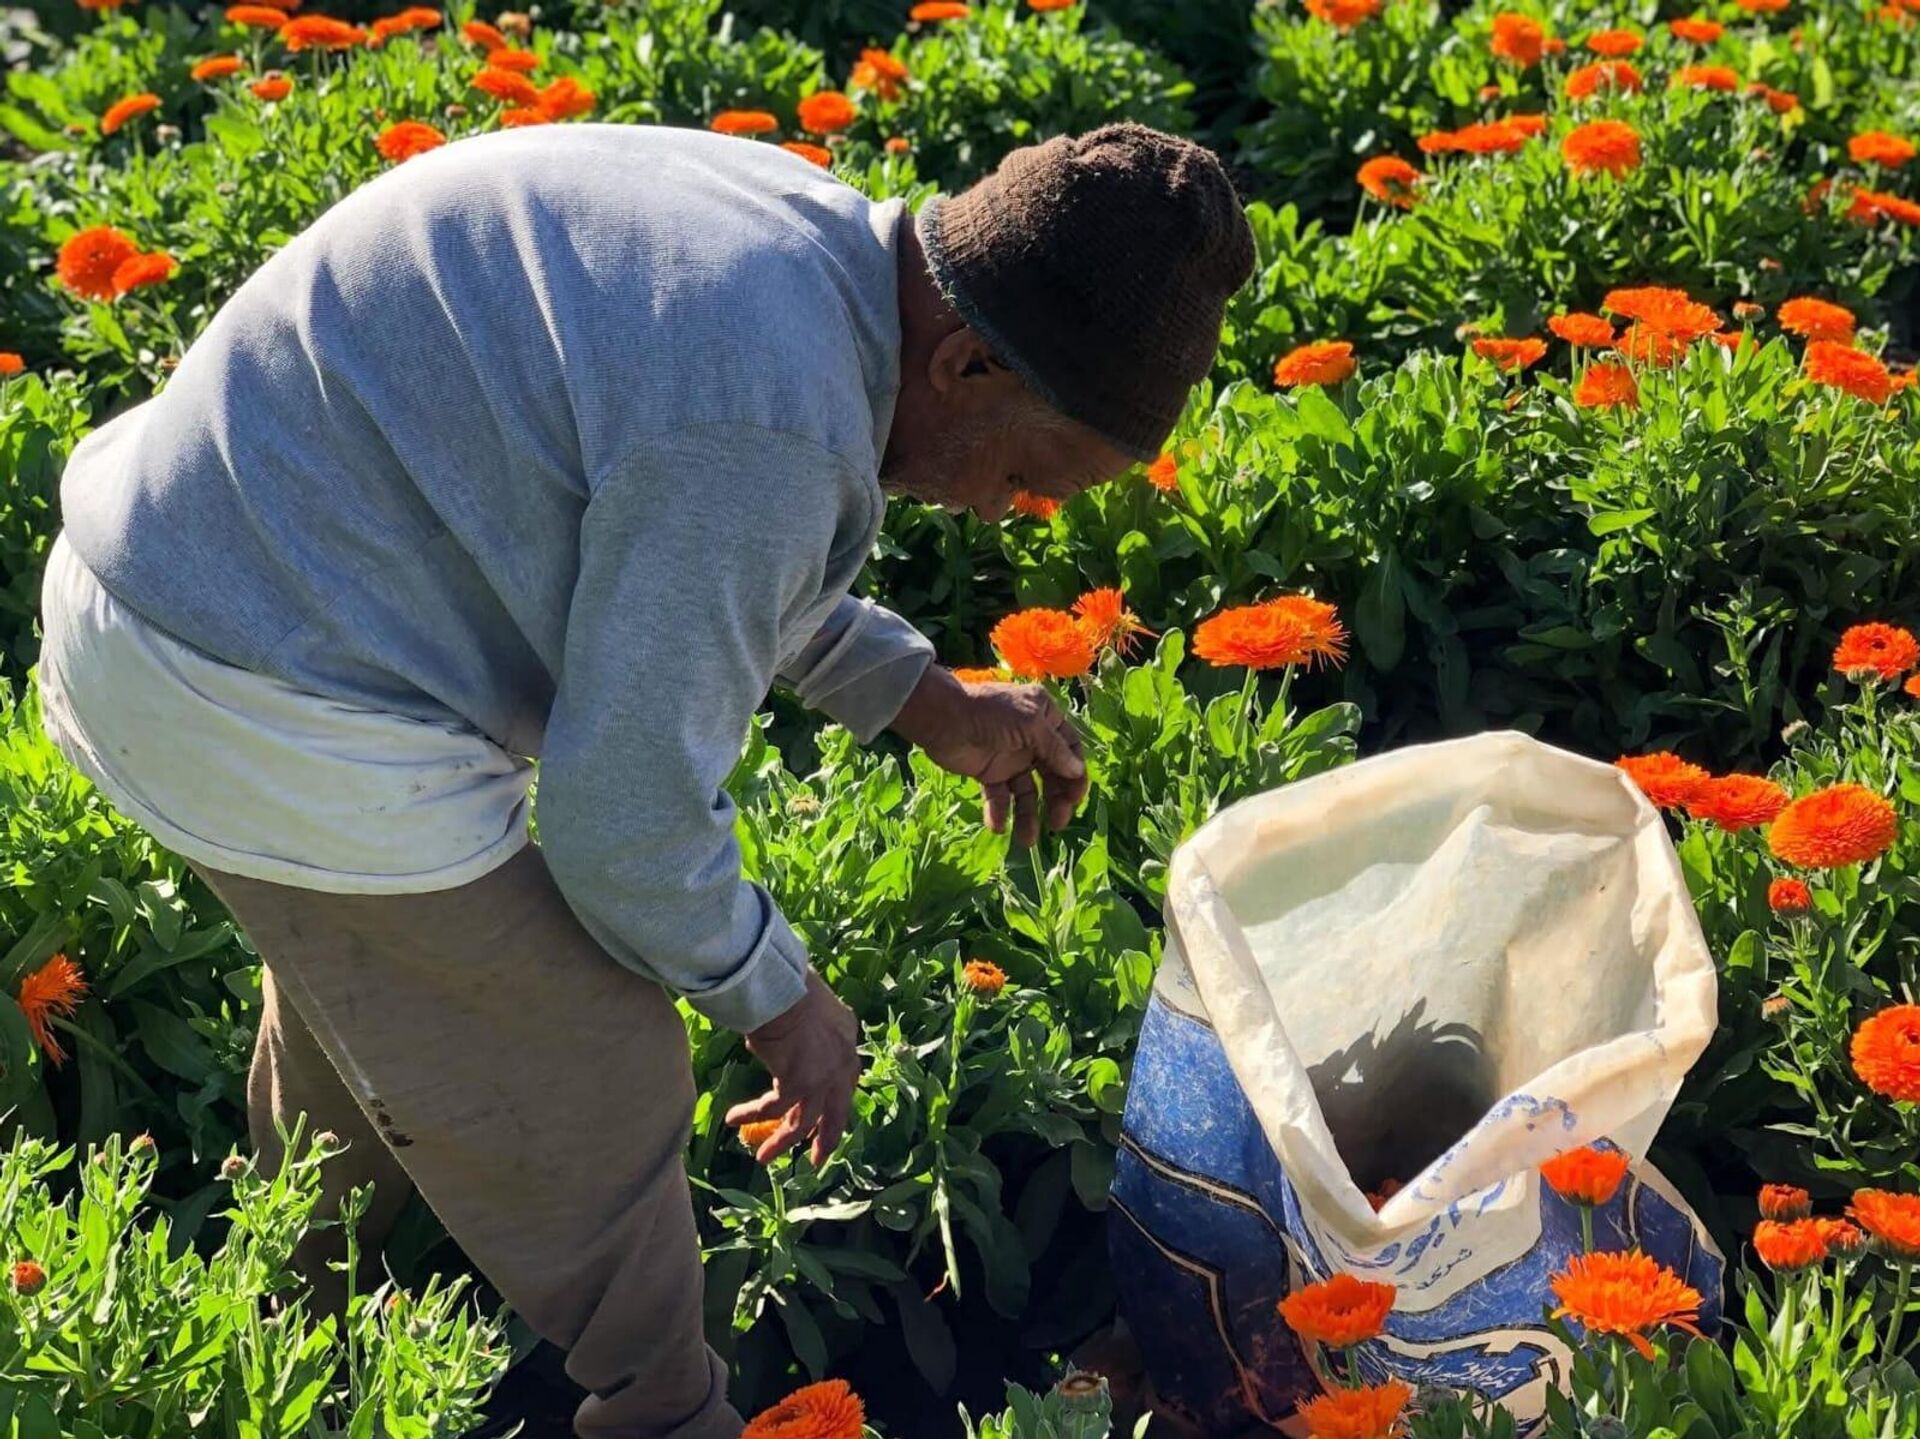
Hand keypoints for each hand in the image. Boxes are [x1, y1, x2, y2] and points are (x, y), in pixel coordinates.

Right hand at [724, 971, 860, 1164]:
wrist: (783, 986)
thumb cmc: (791, 988)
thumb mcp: (815, 1010)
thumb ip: (814, 1031)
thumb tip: (795, 1040)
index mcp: (847, 1045)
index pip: (846, 1087)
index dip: (835, 1109)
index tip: (827, 1124)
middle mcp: (842, 1066)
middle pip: (836, 1114)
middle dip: (825, 1141)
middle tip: (816, 1161)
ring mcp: (823, 1078)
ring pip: (803, 1123)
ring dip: (780, 1142)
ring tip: (763, 1158)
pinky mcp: (799, 1084)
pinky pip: (772, 1109)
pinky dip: (750, 1115)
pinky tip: (733, 1118)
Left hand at [891, 667, 1087, 845]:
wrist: (942, 718)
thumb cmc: (990, 714)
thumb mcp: (1029, 724)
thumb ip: (1055, 749)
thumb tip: (1077, 771)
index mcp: (1045, 719)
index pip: (1071, 749)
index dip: (1076, 774)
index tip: (1075, 798)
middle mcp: (1032, 740)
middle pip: (1053, 776)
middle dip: (1056, 801)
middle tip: (1057, 824)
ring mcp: (1010, 759)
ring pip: (1028, 793)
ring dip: (1029, 817)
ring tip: (1026, 840)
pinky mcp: (989, 774)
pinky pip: (1000, 798)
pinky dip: (1000, 813)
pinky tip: (998, 826)